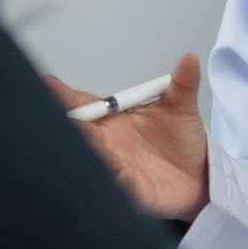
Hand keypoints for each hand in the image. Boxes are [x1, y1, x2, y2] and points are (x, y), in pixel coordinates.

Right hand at [43, 53, 208, 221]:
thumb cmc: (182, 142)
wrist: (200, 177)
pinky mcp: (130, 190)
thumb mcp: (182, 107)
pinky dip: (110, 177)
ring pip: (93, 156)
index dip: (64, 96)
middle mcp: (109, 143)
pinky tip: (110, 169)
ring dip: (88, 148)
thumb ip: (183, 83)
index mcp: (114, 119)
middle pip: (80, 132)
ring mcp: (116, 166)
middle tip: (60, 112)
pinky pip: (116, 184)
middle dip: (69, 123)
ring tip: (87, 137)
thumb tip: (190, 58)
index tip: (46, 83)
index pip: (83, 105)